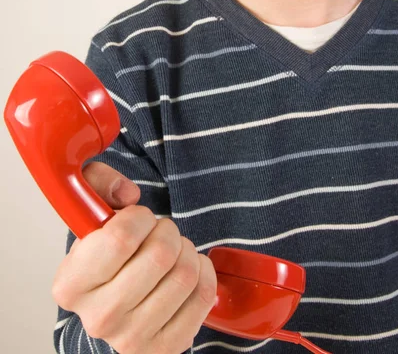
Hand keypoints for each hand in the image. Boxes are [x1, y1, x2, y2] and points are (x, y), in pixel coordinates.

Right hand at [52, 162, 216, 353]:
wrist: (115, 304)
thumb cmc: (107, 257)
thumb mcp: (92, 215)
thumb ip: (98, 184)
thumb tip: (127, 193)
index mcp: (71, 284)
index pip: (120, 237)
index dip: (140, 217)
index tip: (139, 218)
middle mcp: (99, 317)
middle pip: (160, 254)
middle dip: (167, 231)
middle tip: (160, 233)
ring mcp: (133, 338)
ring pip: (185, 274)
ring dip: (186, 250)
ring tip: (173, 250)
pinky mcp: (166, 348)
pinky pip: (203, 295)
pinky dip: (203, 272)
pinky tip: (187, 267)